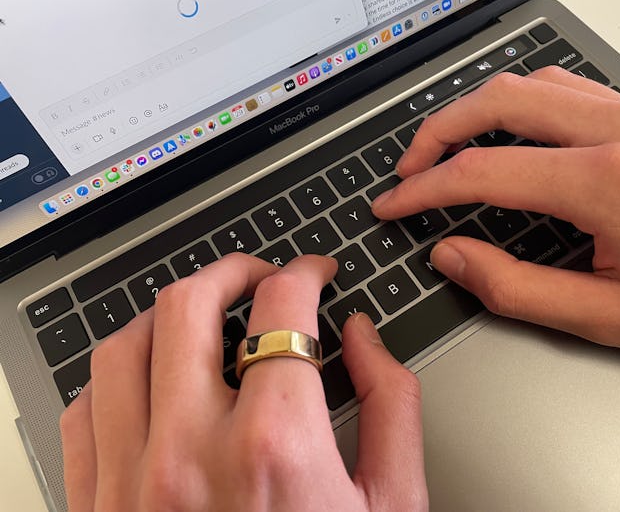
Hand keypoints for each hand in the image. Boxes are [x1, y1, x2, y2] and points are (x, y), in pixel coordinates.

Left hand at [60, 253, 426, 510]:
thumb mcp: (394, 507)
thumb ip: (391, 405)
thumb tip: (363, 338)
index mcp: (274, 448)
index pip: (282, 308)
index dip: (305, 272)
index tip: (315, 273)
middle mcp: (189, 456)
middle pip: (189, 305)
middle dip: (233, 271)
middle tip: (260, 277)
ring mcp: (128, 485)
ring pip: (122, 349)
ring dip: (168, 314)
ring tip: (204, 316)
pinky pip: (84, 411)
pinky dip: (118, 377)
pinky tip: (152, 383)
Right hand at [372, 66, 619, 375]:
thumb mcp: (615, 319)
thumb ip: (519, 288)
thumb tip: (455, 256)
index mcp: (613, 185)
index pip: (484, 171)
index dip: (424, 188)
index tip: (396, 204)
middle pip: (501, 102)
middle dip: (438, 131)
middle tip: (409, 168)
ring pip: (536, 82)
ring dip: (480, 109)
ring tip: (450, 147)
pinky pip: (573, 89)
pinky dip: (524, 104)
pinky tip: (513, 133)